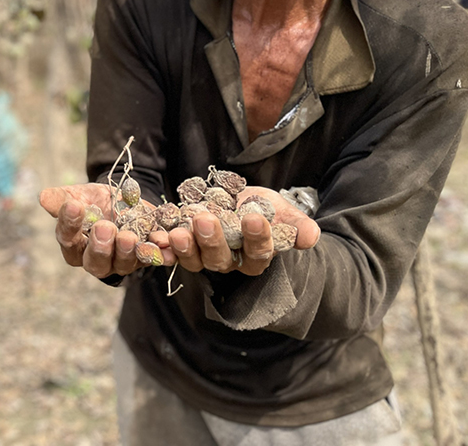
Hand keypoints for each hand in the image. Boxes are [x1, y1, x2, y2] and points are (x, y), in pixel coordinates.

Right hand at [38, 184, 174, 278]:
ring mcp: (121, 262)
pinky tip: (162, 243)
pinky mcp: (144, 258)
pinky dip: (158, 253)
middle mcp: (96, 259)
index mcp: (74, 245)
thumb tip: (43, 197)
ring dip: (128, 252)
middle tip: (105, 227)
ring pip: (123, 264)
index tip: (74, 206)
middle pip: (95, 262)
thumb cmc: (93, 201)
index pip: (67, 239)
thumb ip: (62, 199)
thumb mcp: (77, 195)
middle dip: (101, 247)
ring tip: (130, 236)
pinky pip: (152, 259)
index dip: (69, 224)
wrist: (123, 199)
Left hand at [166, 186, 320, 275]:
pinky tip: (157, 237)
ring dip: (185, 246)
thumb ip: (296, 225)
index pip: (259, 252)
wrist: (239, 205)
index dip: (257, 238)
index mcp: (256, 256)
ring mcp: (204, 257)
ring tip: (179, 230)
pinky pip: (172, 252)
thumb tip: (310, 237)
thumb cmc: (265, 210)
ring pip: (195, 259)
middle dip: (213, 240)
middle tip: (206, 220)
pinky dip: (164, 247)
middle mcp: (230, 262)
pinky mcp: (184, 248)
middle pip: (221, 259)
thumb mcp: (282, 211)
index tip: (254, 218)